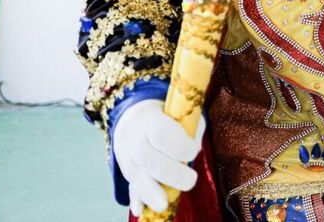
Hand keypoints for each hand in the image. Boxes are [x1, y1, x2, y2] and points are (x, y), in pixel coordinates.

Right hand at [112, 99, 204, 215]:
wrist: (134, 120)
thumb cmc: (168, 116)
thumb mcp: (181, 113)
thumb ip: (192, 128)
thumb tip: (195, 149)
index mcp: (150, 120)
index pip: (162, 134)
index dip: (178, 146)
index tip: (192, 153)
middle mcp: (134, 140)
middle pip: (148, 159)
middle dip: (170, 173)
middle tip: (191, 181)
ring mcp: (127, 158)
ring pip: (137, 177)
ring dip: (150, 192)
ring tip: (163, 205)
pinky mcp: (127, 173)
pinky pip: (131, 187)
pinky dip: (136, 199)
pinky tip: (140, 210)